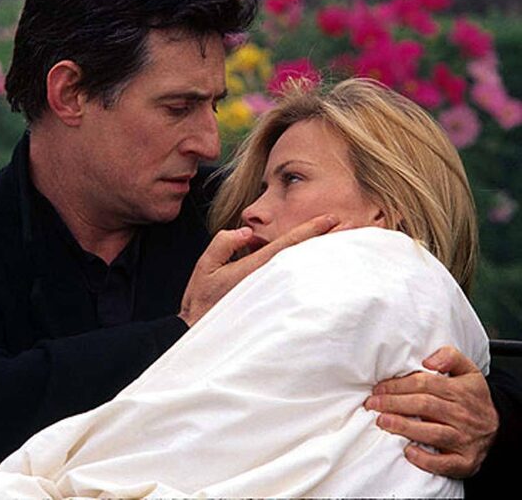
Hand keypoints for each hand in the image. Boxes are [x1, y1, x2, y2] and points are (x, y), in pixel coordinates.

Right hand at [179, 214, 338, 326]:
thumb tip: (247, 233)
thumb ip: (224, 243)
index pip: (288, 244)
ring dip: (323, 254)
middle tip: (353, 225)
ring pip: (303, 270)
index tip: (331, 219)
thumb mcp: (205, 266)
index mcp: (254, 269)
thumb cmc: (202, 302)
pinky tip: (324, 266)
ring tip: (345, 242)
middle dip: (328, 240)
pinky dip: (311, 272)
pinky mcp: (273, 304)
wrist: (199, 334)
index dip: (310, 230)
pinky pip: (296, 283)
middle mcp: (269, 282)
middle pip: (304, 256)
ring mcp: (273, 294)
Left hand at [364, 345, 498, 477]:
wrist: (498, 427)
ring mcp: (464, 439)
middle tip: (372, 404)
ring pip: (432, 432)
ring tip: (382, 422)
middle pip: (424, 406)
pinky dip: (426, 459)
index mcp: (460, 390)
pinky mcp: (465, 461)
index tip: (378, 388)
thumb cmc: (473, 396)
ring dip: (404, 427)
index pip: (424, 384)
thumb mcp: (468, 370)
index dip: (398, 385)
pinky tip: (408, 451)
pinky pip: (444, 463)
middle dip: (394, 403)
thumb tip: (428, 360)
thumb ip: (450, 356)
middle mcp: (462, 415)